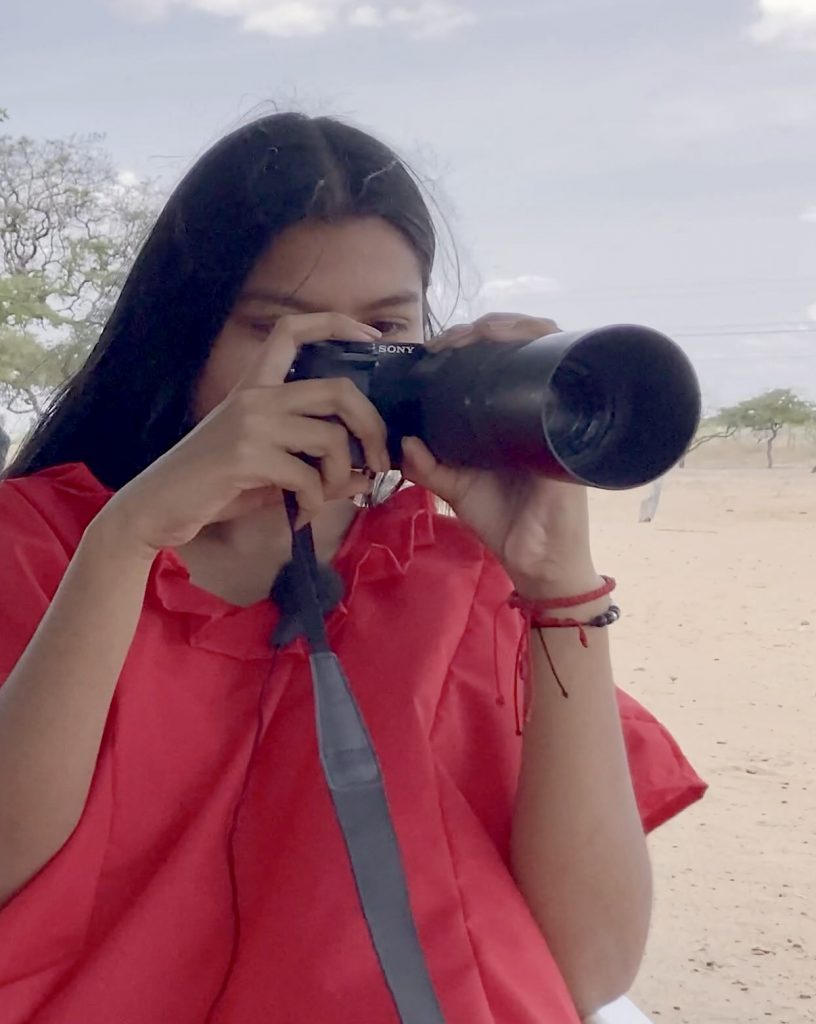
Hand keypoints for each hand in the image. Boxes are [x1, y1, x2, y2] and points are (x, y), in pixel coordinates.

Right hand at [98, 313, 390, 556]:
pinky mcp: (246, 455)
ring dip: (341, 476)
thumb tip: (366, 475)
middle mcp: (255, 396)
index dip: (337, 324)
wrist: (157, 506)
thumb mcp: (267, 468)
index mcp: (255, 386)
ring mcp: (251, 423)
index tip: (372, 337)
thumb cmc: (213, 484)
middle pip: (339, 390)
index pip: (293, 330)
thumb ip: (314, 464)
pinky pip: (308, 477)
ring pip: (331, 438)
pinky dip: (315, 502)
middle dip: (372, 427)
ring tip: (325, 497)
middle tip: (380, 460)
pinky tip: (301, 514)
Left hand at [401, 313, 599, 597]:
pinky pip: (566, 373)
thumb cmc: (503, 521)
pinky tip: (521, 339)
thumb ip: (427, 467)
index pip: (497, 360)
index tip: (437, 346)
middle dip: (487, 327)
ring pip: (546, 345)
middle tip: (452, 340)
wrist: (536, 560)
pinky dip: (545, 345)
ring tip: (482, 334)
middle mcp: (536, 406)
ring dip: (513, 327)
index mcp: (507, 417)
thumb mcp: (456, 488)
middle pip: (522, 343)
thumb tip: (403, 440)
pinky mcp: (570, 424)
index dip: (470, 341)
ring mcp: (557, 411)